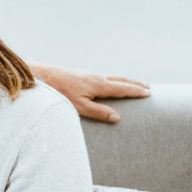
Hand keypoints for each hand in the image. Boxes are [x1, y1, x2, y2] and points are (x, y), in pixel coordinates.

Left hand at [29, 62, 149, 122]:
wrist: (42, 76)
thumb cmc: (59, 93)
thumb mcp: (79, 107)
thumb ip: (98, 112)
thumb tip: (117, 118)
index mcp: (99, 84)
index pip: (123, 88)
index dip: (137, 91)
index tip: (149, 93)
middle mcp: (96, 76)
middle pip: (121, 79)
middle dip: (135, 83)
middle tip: (148, 86)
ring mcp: (88, 73)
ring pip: (111, 76)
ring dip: (124, 80)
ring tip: (133, 84)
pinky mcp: (80, 74)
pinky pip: (102, 76)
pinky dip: (112, 79)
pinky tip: (108, 83)